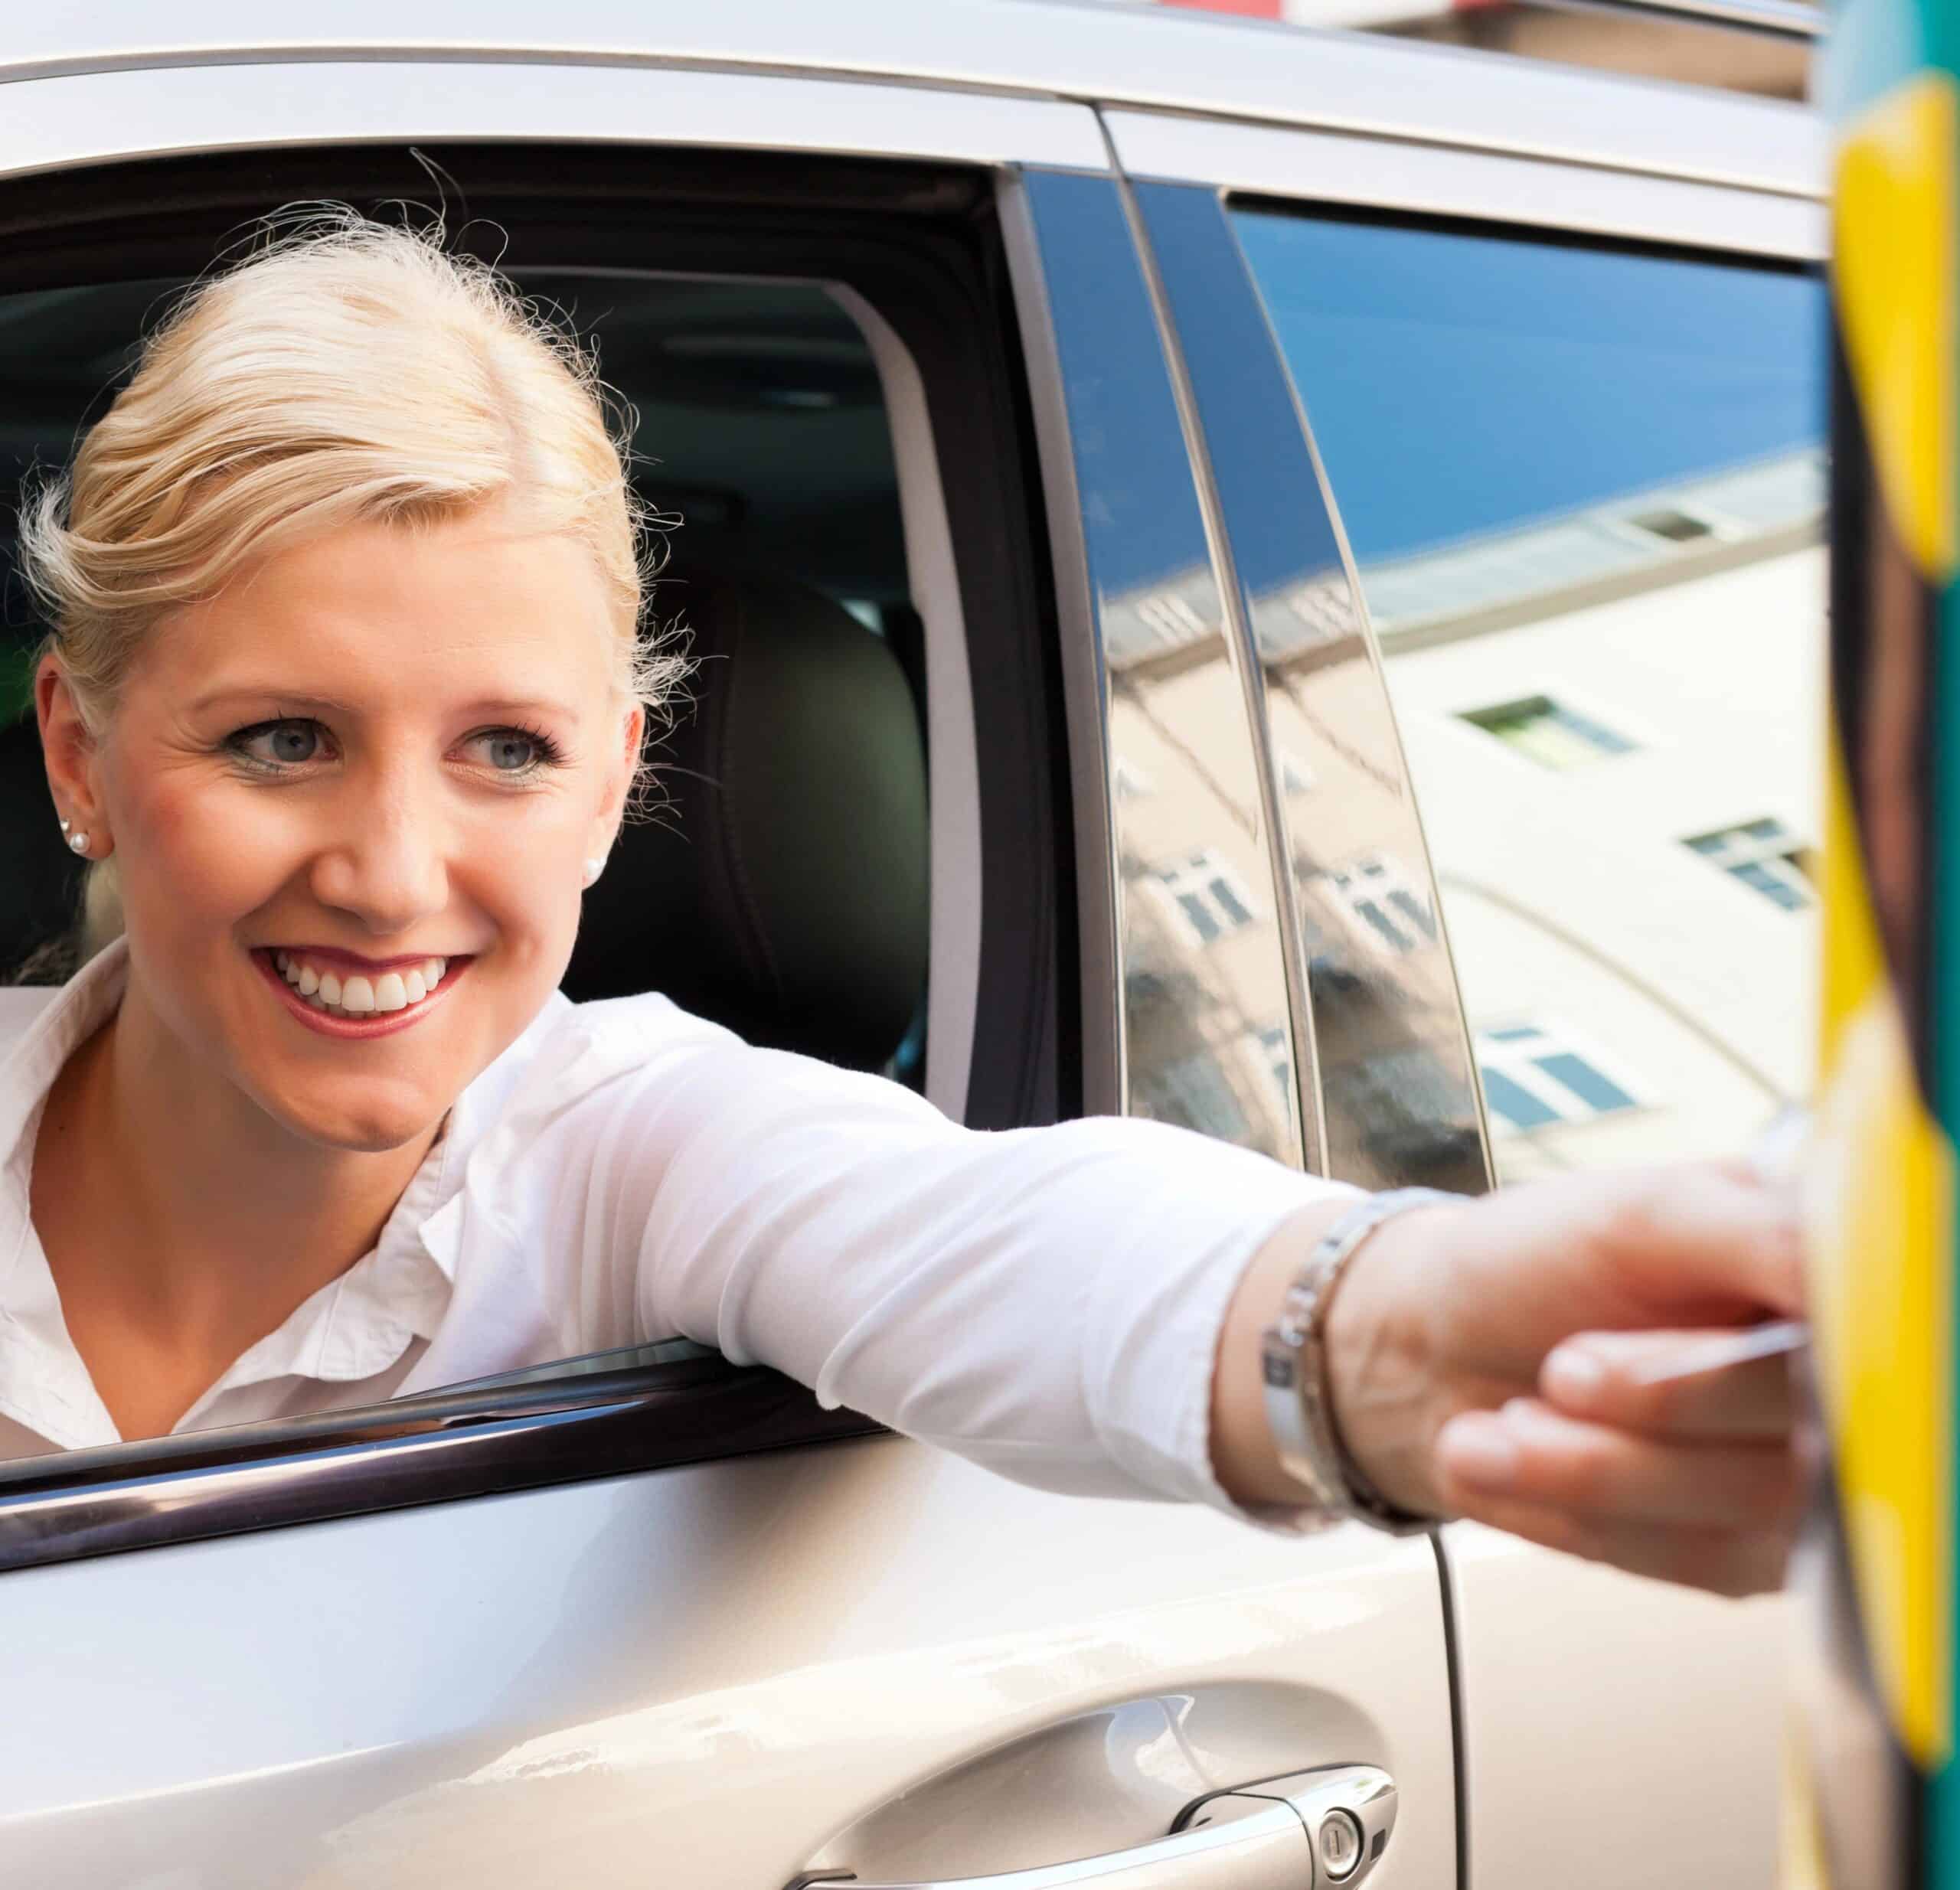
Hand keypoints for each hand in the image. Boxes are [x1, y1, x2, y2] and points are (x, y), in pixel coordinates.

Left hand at [1329, 1161, 1809, 1595]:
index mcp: (1830, 1273)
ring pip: (1753, 1509)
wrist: (1435, 1342)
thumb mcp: (1641, 1212)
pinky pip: (1697, 1559)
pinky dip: (1585, 1515)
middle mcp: (1835, 1378)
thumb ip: (1762, 1235)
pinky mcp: (1743, 1549)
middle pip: (1815, 1432)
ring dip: (1603, 1470)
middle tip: (1562, 1367)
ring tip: (1508, 1423)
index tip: (1698, 1357)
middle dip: (1664, 1404)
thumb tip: (1855, 1272)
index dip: (1796, 1363)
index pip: (1875, 1341)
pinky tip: (1514, 1468)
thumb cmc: (1536, 1259)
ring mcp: (1798, 1475)